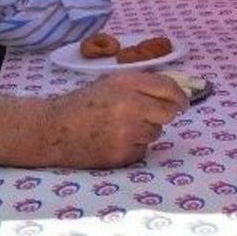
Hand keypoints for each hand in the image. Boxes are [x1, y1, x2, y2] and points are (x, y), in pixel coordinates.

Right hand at [46, 71, 187, 168]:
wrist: (53, 129)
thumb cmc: (84, 103)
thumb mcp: (112, 82)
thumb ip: (142, 84)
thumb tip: (175, 94)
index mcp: (127, 82)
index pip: (168, 88)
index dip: (180, 96)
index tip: (183, 102)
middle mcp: (129, 105)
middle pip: (168, 113)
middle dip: (163, 114)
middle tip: (149, 115)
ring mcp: (126, 132)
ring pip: (156, 133)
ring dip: (146, 130)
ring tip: (121, 127)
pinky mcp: (121, 154)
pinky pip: (142, 150)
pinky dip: (134, 146)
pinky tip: (114, 140)